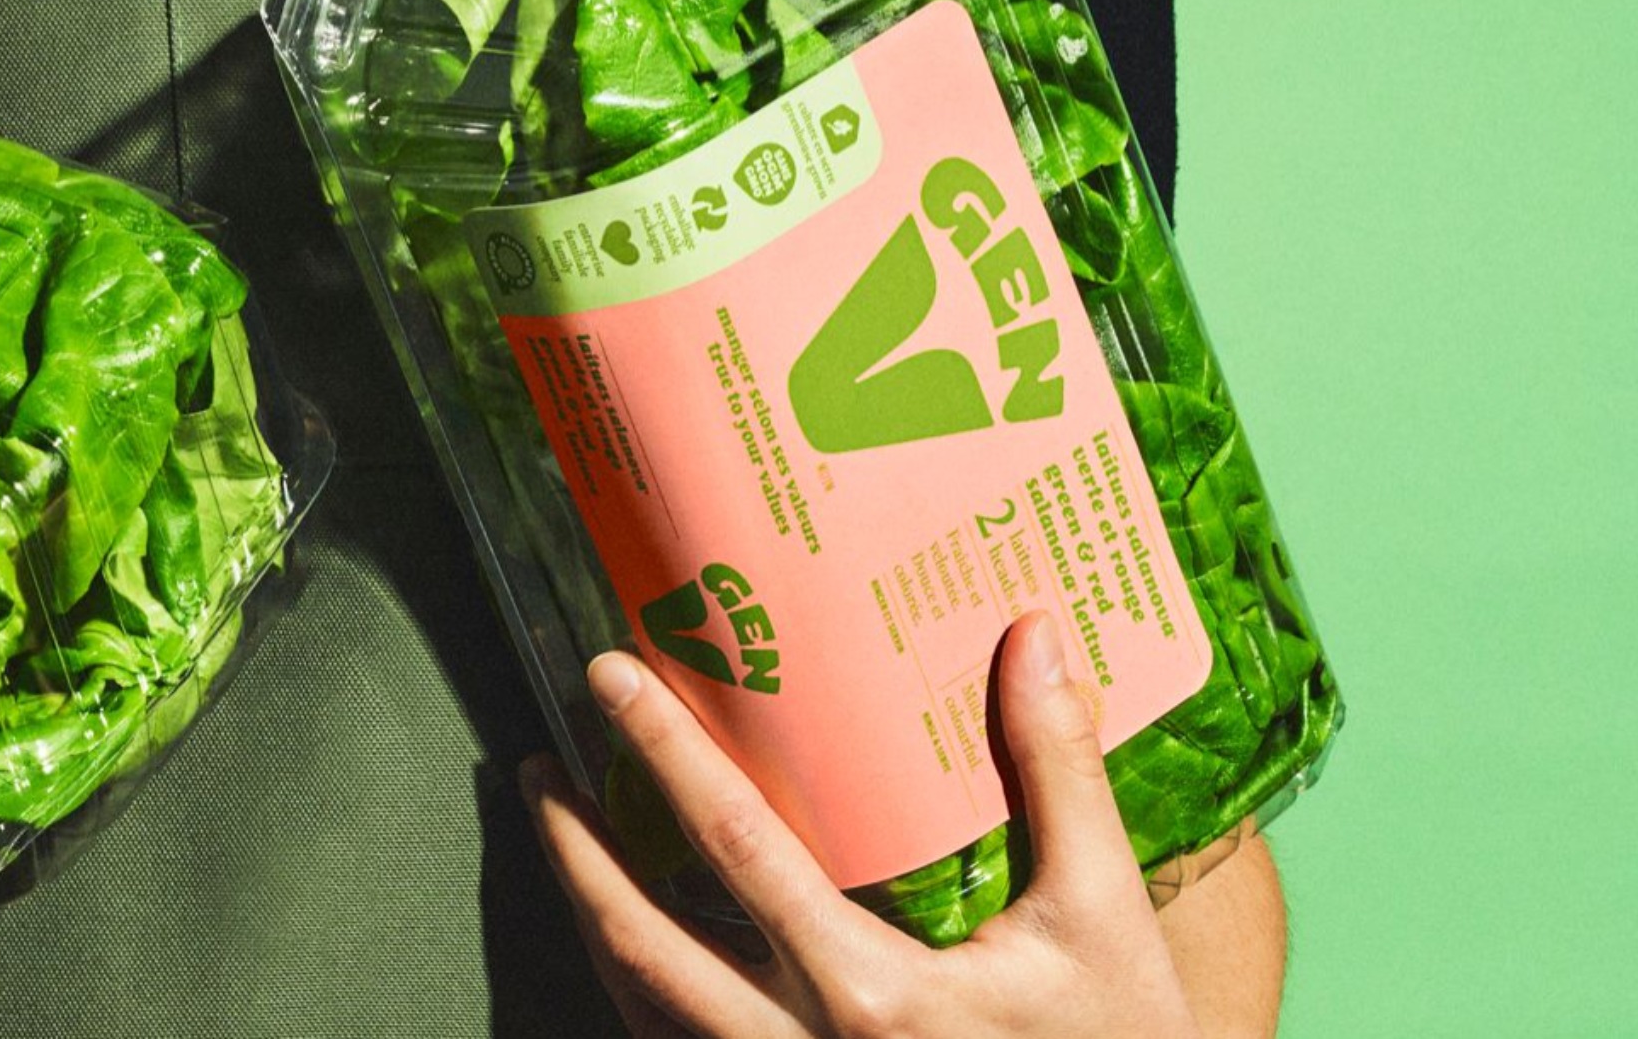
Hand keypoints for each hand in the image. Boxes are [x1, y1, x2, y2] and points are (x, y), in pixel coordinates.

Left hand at [525, 611, 1209, 1038]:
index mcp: (872, 993)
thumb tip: (1033, 636)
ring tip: (561, 839)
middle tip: (536, 769)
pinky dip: (635, 991)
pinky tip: (627, 938)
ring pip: (640, 1009)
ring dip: (590, 917)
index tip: (610, 677)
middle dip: (573, 850)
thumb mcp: (1101, 917)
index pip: (736, 849)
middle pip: (640, 943)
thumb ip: (1057, 774)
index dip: (666, 754)